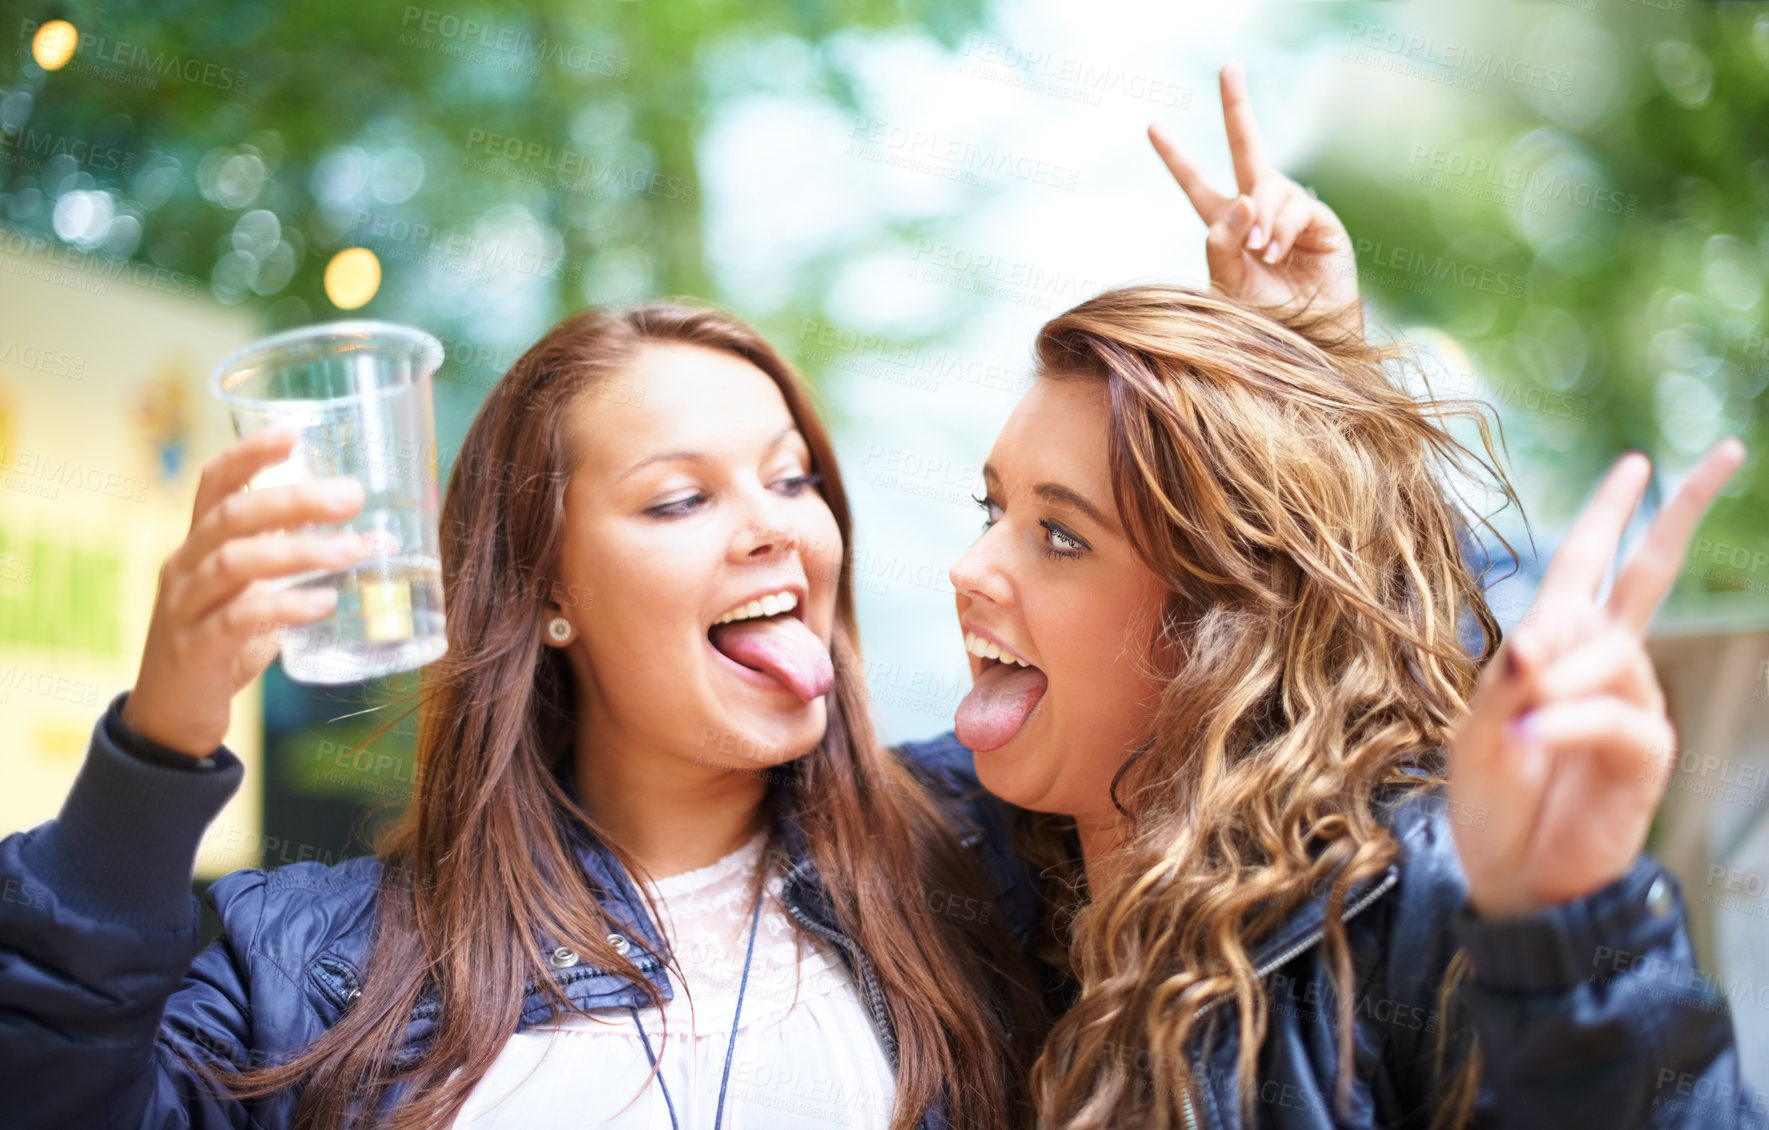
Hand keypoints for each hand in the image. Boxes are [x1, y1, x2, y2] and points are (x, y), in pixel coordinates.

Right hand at [121, 429, 372, 758]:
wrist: (170, 718)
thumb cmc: (221, 644)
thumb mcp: (251, 592)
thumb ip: (292, 562)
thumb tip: (371, 537)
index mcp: (198, 545)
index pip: (213, 482)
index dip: (249, 452)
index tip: (296, 428)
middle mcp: (185, 567)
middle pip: (232, 514)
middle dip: (294, 499)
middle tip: (353, 494)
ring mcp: (184, 609)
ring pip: (235, 562)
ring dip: (301, 552)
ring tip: (356, 550)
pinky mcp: (195, 652)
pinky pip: (237, 620)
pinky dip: (284, 607)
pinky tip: (324, 603)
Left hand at [1148, 60, 1360, 334]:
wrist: (1303, 346)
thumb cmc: (1260, 324)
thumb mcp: (1225, 286)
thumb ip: (1220, 244)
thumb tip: (1242, 200)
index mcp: (1226, 228)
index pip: (1197, 185)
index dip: (1176, 158)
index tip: (1152, 126)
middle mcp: (1257, 212)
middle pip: (1245, 148)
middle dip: (1236, 108)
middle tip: (1227, 67)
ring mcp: (1289, 213)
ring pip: (1265, 187)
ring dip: (1259, 216)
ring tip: (1261, 253)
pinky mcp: (1319, 222)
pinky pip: (1293, 205)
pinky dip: (1279, 226)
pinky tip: (1276, 252)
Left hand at [1447, 438, 1747, 917]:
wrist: (1511, 876)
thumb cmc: (1489, 800)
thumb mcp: (1478, 731)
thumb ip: (1508, 678)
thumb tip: (1539, 639)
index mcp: (1557, 647)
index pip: (1589, 567)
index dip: (1611, 515)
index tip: (1638, 462)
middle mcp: (1605, 665)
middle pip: (1649, 575)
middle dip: (1679, 514)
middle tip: (1721, 453)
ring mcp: (1632, 704)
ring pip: (1608, 654)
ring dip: (1559, 678)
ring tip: (1520, 722)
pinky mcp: (1645, 751)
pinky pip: (1614, 715)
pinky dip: (1568, 720)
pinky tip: (1534, 738)